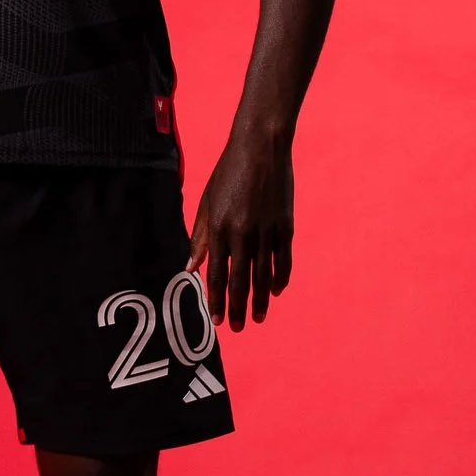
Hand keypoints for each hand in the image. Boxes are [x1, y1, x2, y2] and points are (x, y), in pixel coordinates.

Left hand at [187, 131, 293, 329]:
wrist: (262, 147)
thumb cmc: (228, 172)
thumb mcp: (207, 202)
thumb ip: (200, 238)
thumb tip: (190, 269)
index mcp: (219, 228)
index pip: (215, 273)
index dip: (215, 299)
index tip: (217, 320)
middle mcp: (243, 233)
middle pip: (240, 280)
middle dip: (238, 307)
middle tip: (238, 328)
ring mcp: (266, 230)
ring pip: (263, 275)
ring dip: (261, 300)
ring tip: (258, 318)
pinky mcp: (285, 225)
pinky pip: (283, 259)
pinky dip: (280, 277)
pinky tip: (276, 291)